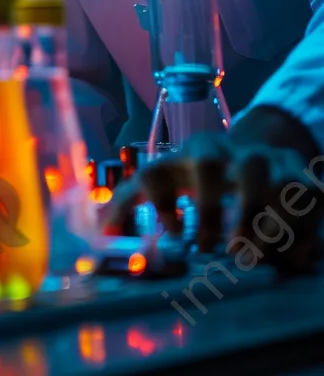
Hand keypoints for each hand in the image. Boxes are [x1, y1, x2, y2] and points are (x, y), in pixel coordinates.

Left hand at [104, 109, 323, 273]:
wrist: (259, 148)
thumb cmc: (201, 174)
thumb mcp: (166, 181)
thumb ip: (130, 204)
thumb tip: (99, 232)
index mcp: (181, 157)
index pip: (155, 171)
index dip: (156, 202)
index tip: (170, 234)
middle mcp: (220, 152)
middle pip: (206, 163)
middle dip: (207, 206)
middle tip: (213, 248)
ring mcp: (262, 159)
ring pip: (261, 176)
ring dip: (258, 218)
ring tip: (252, 253)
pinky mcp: (300, 173)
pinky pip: (306, 194)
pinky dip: (303, 227)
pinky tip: (294, 254)